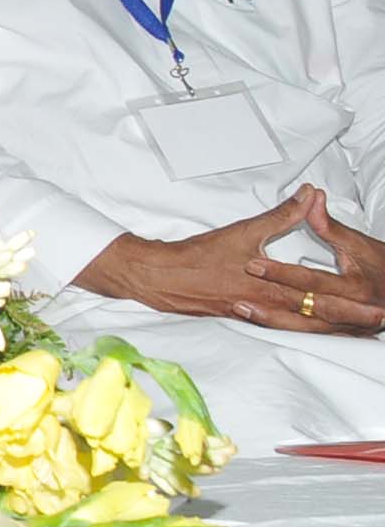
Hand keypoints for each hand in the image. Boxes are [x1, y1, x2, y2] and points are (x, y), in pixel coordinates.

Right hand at [82, 193, 375, 333]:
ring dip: (332, 331)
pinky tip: (314, 331)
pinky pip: (284, 329)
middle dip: (351, 324)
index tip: (378, 308)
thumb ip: (282, 215)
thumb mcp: (245, 231)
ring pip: (304, 329)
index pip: (322, 299)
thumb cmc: (201, 255)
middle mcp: (269, 307)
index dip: (353, 305)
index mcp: (272, 287)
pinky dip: (305, 331)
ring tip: (357, 332)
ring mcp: (258, 317)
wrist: (162, 278)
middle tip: (378, 324)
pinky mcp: (246, 319)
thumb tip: (310, 194)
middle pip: (319, 321)